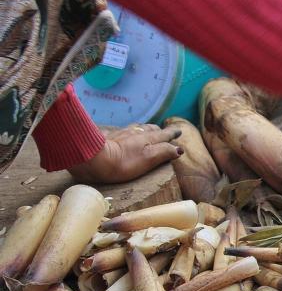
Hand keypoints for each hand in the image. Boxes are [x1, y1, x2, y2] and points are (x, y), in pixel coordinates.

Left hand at [68, 124, 182, 183]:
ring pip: (136, 128)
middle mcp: (135, 133)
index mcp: (147, 139)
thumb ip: (164, 153)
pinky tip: (122, 134)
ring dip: (144, 129)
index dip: (171, 134)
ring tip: (147, 130)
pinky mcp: (108, 138)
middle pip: (150, 129)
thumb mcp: (149, 159)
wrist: (94, 159)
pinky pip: (121, 132)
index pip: (163, 135)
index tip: (179, 131)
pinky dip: (127, 132)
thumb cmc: (123, 163)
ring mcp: (120, 134)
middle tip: (165, 131)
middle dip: (159, 130)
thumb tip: (179, 149)